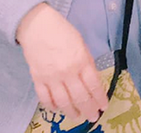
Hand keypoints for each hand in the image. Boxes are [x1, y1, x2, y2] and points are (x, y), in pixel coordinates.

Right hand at [16, 3, 108, 122]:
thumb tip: (91, 79)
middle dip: (89, 110)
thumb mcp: (81, 43)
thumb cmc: (61, 30)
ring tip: (77, 116)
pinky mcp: (37, 79)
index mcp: (81, 60)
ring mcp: (51, 77)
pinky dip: (52, 105)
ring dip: (72, 112)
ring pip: (64, 102)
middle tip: (93, 116)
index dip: (100, 98)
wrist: (36, 25)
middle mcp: (67, 72)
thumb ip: (86, 62)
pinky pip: (45, 98)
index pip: (94, 85)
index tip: (103, 106)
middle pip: (81, 97)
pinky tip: (58, 108)